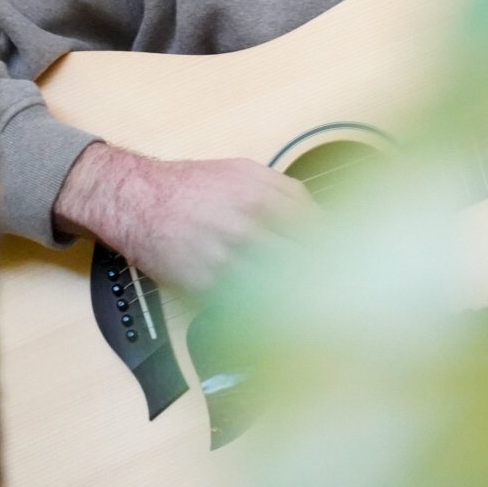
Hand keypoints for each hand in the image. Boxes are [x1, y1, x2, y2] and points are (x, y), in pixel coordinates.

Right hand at [54, 142, 316, 290]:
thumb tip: (322, 220)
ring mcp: (225, 258)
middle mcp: (246, 227)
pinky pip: (243, 305)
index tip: (347, 262)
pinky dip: (262, 311)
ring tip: (317, 310)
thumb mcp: (247, 172)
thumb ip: (288, 192)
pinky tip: (275, 314)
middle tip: (341, 292)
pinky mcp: (204, 285)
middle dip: (323, 277)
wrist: (140, 199)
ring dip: (297, 299)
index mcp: (262, 196)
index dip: (336, 249)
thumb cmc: (196, 185)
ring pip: (275, 287)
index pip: (314, 230)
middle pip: (300, 261)